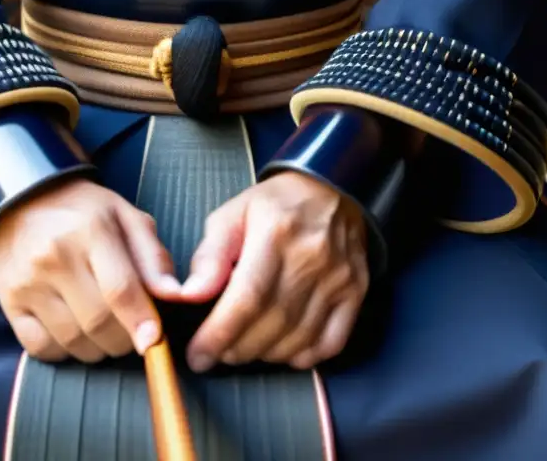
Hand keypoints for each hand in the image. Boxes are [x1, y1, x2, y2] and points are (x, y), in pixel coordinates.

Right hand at [0, 178, 181, 362]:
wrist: (25, 200)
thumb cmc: (85, 212)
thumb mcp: (127, 218)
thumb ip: (154, 257)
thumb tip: (176, 295)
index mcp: (90, 230)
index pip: (120, 288)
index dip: (140, 321)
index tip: (154, 341)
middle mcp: (54, 257)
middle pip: (98, 322)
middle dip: (124, 339)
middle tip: (132, 331)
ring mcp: (27, 282)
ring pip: (72, 341)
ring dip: (97, 348)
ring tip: (104, 328)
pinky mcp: (8, 302)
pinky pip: (41, 349)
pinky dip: (64, 351)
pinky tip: (73, 331)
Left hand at [181, 172, 369, 371]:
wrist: (332, 190)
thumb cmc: (275, 205)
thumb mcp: (232, 215)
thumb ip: (210, 256)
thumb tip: (190, 295)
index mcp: (276, 233)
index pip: (247, 298)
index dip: (219, 334)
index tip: (197, 355)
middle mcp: (312, 258)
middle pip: (272, 324)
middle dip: (236, 348)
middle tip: (217, 351)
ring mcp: (339, 278)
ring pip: (299, 338)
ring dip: (264, 354)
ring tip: (244, 347)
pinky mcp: (356, 292)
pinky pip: (330, 343)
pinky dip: (302, 356)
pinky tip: (281, 348)